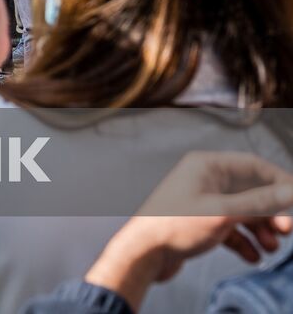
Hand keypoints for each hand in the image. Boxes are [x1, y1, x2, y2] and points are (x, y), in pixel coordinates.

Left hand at [85, 153, 292, 310]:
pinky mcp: (200, 222)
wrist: (143, 254)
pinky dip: (244, 241)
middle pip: (252, 191)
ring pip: (243, 212)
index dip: (281, 183)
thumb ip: (261, 202)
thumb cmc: (174, 226)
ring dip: (260, 230)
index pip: (255, 166)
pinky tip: (252, 256)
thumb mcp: (224, 213)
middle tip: (285, 232)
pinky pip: (231, 228)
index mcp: (207, 166)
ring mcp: (202, 201)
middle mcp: (205, 179)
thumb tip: (291, 191)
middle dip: (271, 213)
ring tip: (269, 247)